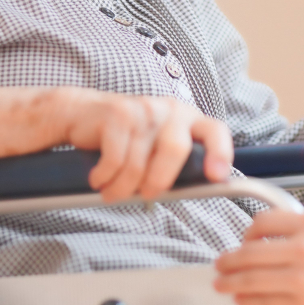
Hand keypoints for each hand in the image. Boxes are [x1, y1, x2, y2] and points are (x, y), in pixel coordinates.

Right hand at [56, 89, 232, 202]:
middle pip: (176, 149)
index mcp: (189, 119)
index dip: (220, 153)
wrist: (83, 113)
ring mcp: (145, 109)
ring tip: (112, 193)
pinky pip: (114, 159)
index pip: (215, 131)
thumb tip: (193, 193)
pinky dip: (104, 178)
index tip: (216, 176)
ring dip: (122, 188)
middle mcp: (171, 110)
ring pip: (139, 163)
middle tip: (147, 195)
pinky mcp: (118, 113)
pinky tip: (99, 180)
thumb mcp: (158, 146)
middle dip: (160, 181)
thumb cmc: (129, 140)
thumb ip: (178, 164)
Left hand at [214, 209, 303, 304]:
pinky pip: (264, 302)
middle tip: (220, 265)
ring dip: (230, 282)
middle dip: (228, 261)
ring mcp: (302, 278)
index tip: (242, 241)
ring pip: (251, 279)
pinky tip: (242, 300)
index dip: (245, 234)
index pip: (262, 223)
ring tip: (221, 284)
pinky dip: (247, 301)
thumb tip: (275, 241)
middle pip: (249, 252)